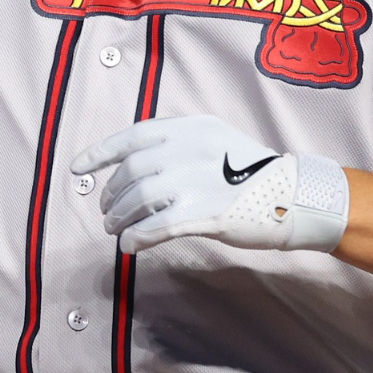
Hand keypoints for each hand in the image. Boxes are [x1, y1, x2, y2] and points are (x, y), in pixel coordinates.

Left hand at [71, 115, 349, 254]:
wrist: (294, 195)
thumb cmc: (253, 173)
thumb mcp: (216, 141)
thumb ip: (179, 146)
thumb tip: (135, 169)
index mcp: (191, 126)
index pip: (133, 136)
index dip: (100, 154)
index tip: (78, 169)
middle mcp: (190, 148)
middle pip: (132, 171)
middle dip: (111, 193)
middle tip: (105, 211)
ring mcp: (196, 180)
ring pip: (138, 199)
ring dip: (119, 217)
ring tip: (115, 229)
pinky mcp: (203, 213)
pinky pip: (155, 226)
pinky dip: (136, 237)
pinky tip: (131, 245)